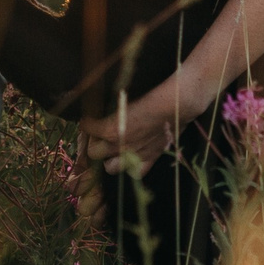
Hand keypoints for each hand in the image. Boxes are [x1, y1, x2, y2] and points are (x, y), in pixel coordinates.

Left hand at [80, 76, 202, 169]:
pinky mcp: (149, 159)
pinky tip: (132, 157)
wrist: (176, 103)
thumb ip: (109, 108)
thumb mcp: (123, 96)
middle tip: (100, 135)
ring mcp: (133, 155)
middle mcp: (118, 145)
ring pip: (110, 168)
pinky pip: (135, 172)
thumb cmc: (151, 93)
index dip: (87, 122)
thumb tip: (99, 106)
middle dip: (94, 143)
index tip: (90, 119)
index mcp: (109, 127)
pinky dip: (131, 166)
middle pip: (93, 152)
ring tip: (114, 149)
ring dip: (109, 159)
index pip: (87, 128)